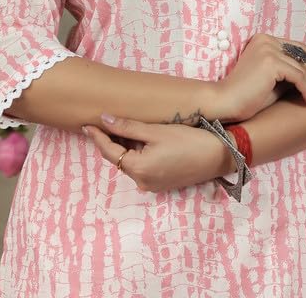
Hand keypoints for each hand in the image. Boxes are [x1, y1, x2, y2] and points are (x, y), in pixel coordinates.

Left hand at [82, 115, 230, 192]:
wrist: (219, 155)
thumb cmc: (188, 140)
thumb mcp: (156, 131)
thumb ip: (127, 127)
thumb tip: (104, 119)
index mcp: (138, 169)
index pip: (110, 152)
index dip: (98, 137)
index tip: (86, 125)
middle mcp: (142, 182)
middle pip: (120, 159)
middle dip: (111, 142)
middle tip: (104, 123)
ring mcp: (153, 186)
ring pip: (131, 163)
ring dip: (126, 148)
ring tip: (121, 128)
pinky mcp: (163, 184)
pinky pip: (143, 168)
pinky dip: (138, 155)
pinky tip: (141, 141)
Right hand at [217, 33, 305, 121]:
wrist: (224, 102)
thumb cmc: (247, 97)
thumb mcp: (273, 81)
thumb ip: (290, 74)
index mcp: (265, 40)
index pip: (298, 48)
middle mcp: (267, 40)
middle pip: (304, 56)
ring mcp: (269, 49)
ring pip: (304, 69)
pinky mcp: (271, 61)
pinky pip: (299, 77)